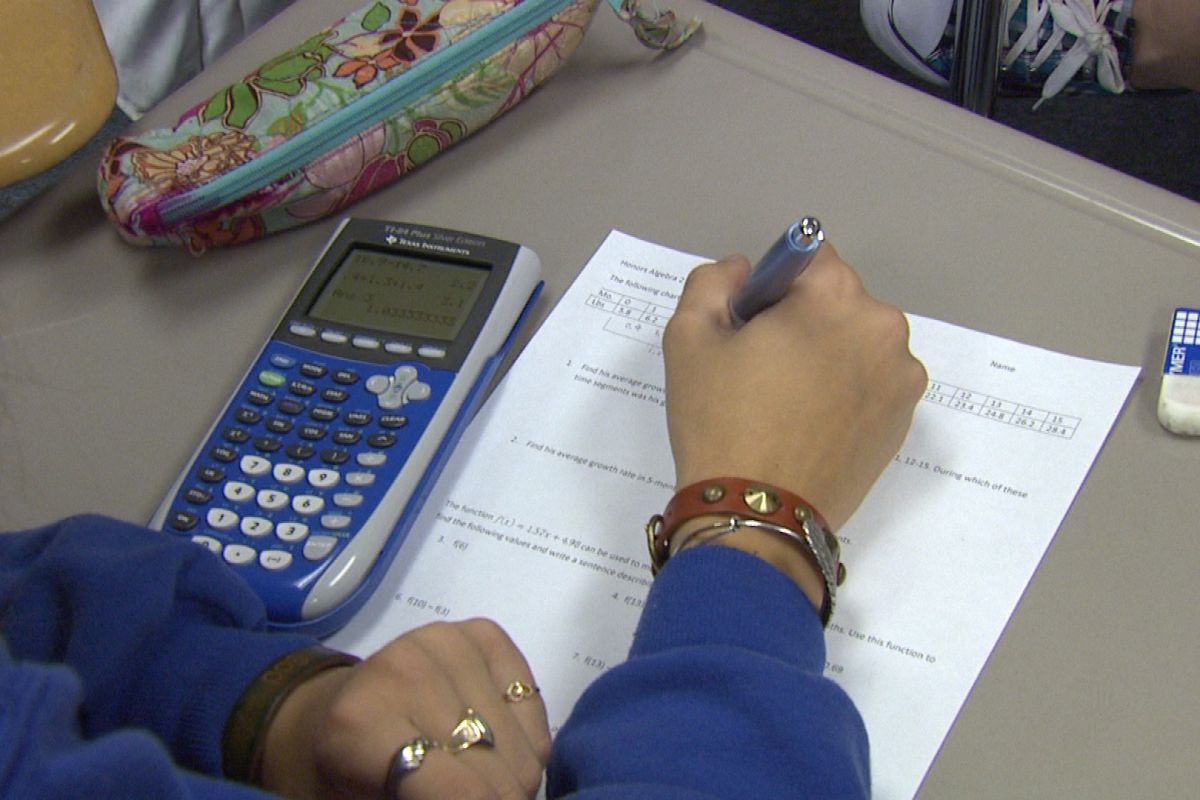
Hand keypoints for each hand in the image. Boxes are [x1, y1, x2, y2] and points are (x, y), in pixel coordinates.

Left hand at [261, 619, 549, 799]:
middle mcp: (404, 669)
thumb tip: (486, 796)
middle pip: (495, 769)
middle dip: (499, 798)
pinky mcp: (481, 633)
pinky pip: (532, 706)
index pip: (459, 792)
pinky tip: (497, 744)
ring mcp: (447, 643)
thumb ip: (432, 799)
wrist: (334, 710)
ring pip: (521, 745)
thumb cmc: (346, 772)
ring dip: (514, 775)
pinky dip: (526, 741)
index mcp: (359, 725)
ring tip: (481, 778)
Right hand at [662, 242, 926, 530]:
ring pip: (856, 342)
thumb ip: (712, 281)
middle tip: (762, 371)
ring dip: (828, 355)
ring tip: (788, 405)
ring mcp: (901, 377)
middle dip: (804, 321)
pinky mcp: (904, 420)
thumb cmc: (720, 421)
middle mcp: (884, 327)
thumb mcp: (688, 337)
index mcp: (837, 296)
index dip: (772, 287)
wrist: (758, 514)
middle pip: (837, 300)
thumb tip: (744, 272)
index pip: (807, 257)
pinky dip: (847, 391)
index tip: (750, 328)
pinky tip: (812, 427)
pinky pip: (871, 383)